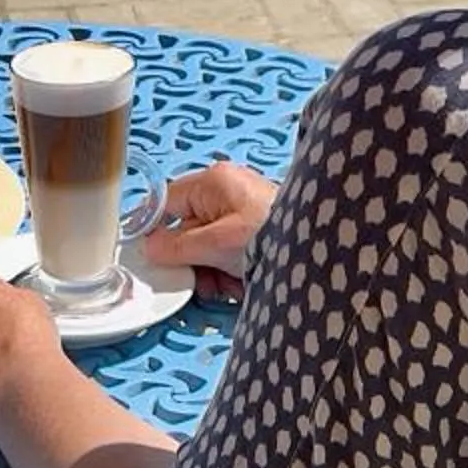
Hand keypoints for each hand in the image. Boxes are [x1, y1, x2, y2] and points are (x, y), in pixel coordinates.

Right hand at [139, 162, 277, 298]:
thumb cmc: (269, 235)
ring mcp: (241, 214)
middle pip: (186, 228)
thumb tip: (150, 249)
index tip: (149, 257)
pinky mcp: (254, 234)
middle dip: (190, 260)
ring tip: (224, 285)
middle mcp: (226, 193)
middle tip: (198, 280)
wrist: (318, 253)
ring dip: (209, 271)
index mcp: (214, 182)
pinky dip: (228, 272)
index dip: (155, 230)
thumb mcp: (216, 243)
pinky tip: (238, 285)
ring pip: (206, 246)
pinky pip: (227, 253)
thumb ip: (177, 246)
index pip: (166, 201)